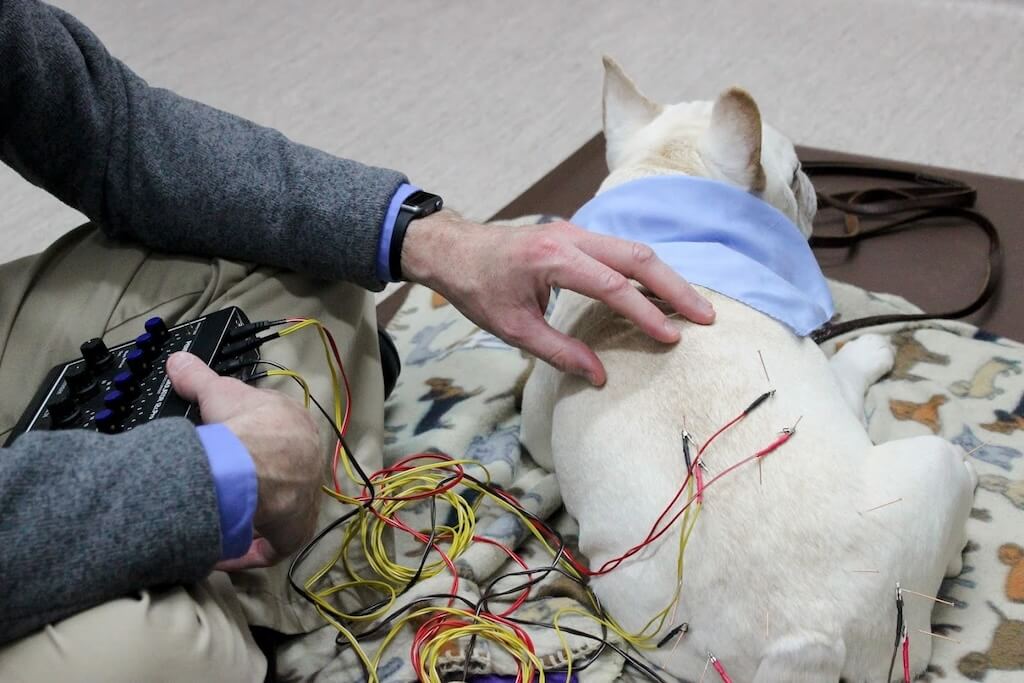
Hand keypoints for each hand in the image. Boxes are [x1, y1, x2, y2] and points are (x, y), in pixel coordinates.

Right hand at [167, 352, 321, 570]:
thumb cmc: (245, 425)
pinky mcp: (292, 534)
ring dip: (250, 517)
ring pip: (276, 512)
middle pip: (280, 476)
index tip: (230, 451)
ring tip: (220, 518)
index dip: (253, 444)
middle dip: (253, 482)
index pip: (279, 438)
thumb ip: (198, 377)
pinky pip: (268, 547)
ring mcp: (304, 502)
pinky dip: (244, 551)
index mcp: (298, 429)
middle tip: (223, 488)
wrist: (255, 465)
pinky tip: (220, 552)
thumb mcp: (220, 392)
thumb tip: (178, 361)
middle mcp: (308, 464)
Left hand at [400, 211, 714, 384]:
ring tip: (693, 307)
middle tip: (706, 316)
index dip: (645, 314)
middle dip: (675, 287)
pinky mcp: (577, 236)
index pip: (612, 286)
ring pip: (634, 250)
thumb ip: (558, 351)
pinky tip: (662, 292)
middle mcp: (571, 238)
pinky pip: (621, 250)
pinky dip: (647, 271)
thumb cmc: (478, 288)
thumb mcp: (512, 328)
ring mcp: (576, 232)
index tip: (671, 337)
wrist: (455, 250)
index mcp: (553, 258)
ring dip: (666, 277)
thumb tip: (599, 376)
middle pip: (638, 257)